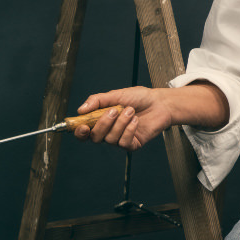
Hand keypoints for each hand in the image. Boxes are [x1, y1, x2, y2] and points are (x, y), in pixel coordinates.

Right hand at [74, 82, 226, 150]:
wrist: (159, 102)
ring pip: (110, 139)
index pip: (84, 131)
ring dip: (120, 123)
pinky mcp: (132, 144)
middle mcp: (108, 132)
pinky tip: (136, 121)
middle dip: (103, 124)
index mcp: (101, 120)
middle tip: (114, 111)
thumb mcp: (115, 95)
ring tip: (131, 111)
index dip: (79, 132)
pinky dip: (129, 130)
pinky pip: (124, 143)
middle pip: (95, 137)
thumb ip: (97, 101)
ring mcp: (120, 139)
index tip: (83, 126)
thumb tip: (80, 110)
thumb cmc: (138, 98)